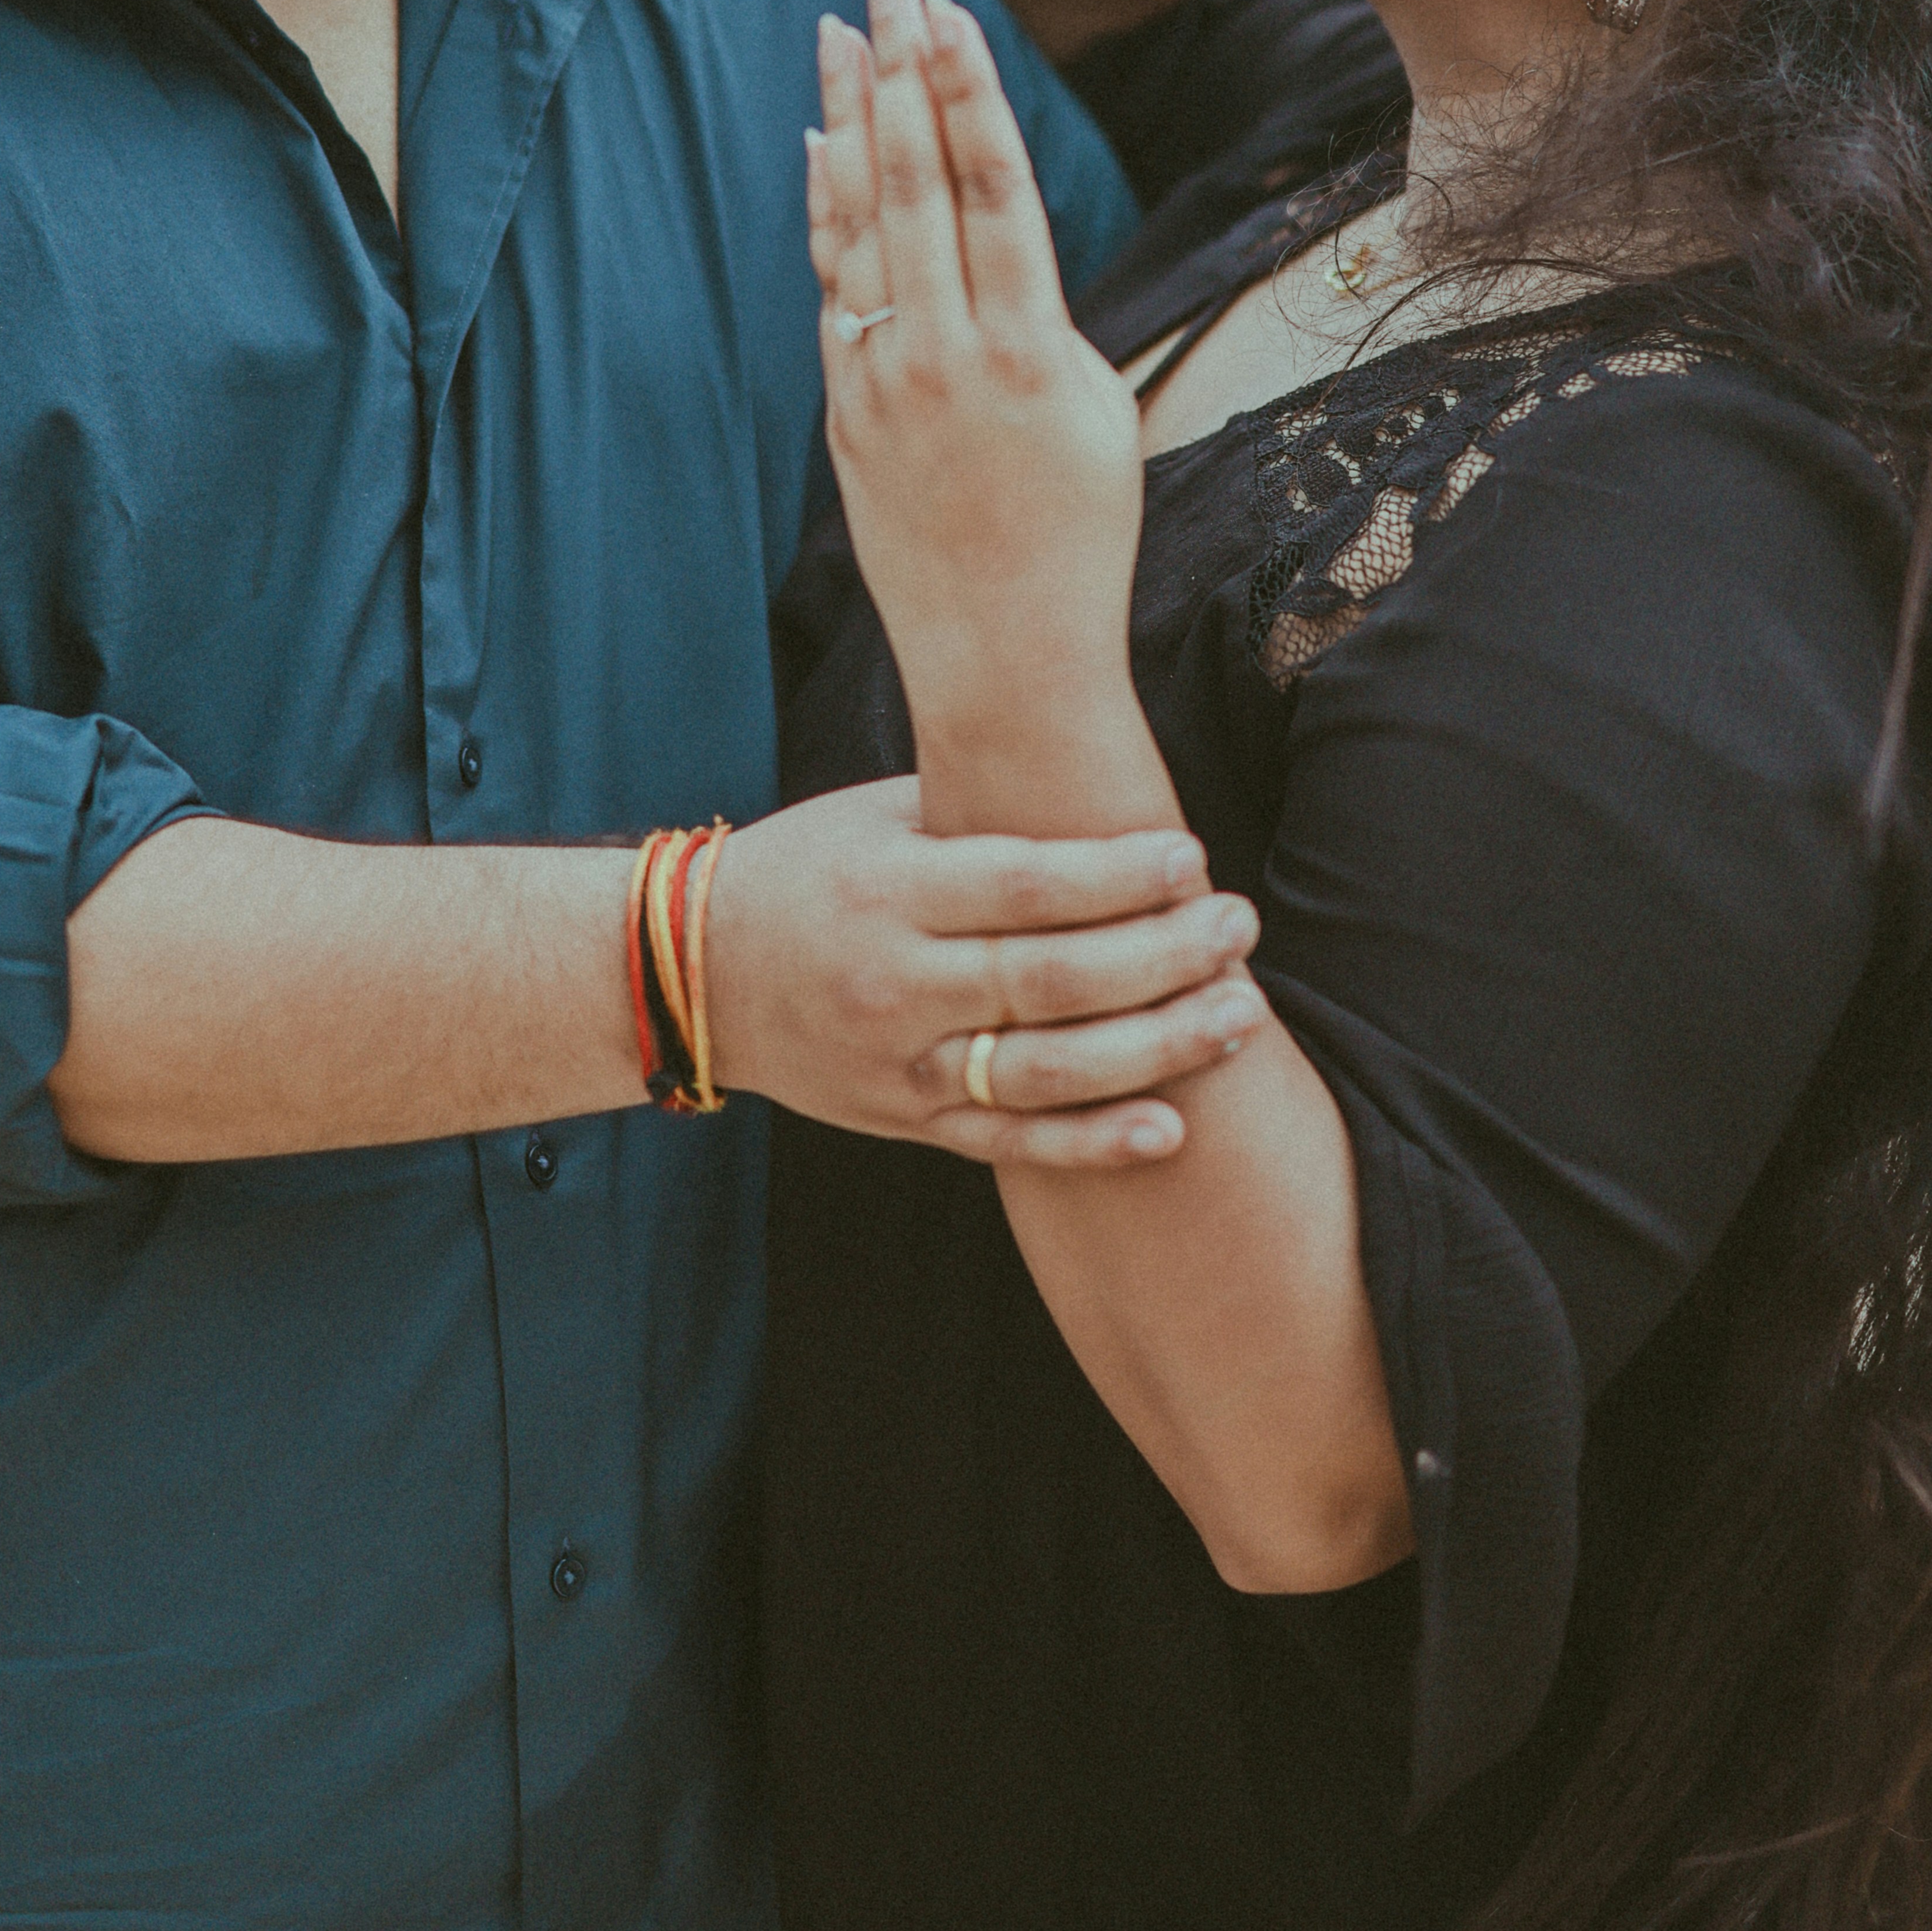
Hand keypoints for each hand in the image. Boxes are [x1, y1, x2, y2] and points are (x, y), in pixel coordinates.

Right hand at [709, 776, 1263, 1167]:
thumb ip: (978, 814)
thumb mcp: (875, 818)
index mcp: (889, 891)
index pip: (1020, 886)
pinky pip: (1011, 1141)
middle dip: (1161, 956)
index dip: (1114, 876)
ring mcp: (899, 1063)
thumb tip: (1098, 787)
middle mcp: (893, 983)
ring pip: (1045, 1071)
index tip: (1192, 857)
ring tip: (1238, 1015)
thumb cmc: (807, 871)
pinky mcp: (904, 1121)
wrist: (693, 976)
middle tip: (1238, 927)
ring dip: (1155, 1048)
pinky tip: (1172, 1128)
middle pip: (1050, 981)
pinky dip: (1093, 1144)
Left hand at [808, 0, 1145, 725]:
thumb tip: (995, 247)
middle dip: (903, 71)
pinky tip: (818, 145)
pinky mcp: (844, 410)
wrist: (1008, 653)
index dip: (969, 89)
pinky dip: (825, 210)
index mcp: (1033, 347)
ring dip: (853, 117)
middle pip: (919, 180)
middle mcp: (951, 353)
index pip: (995, 185)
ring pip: (864, 220)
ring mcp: (887, 381)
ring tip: (841, 33)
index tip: (949, 11)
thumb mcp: (1097, 410)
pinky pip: (834, 285)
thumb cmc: (1079, 532)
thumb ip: (1044, 320)